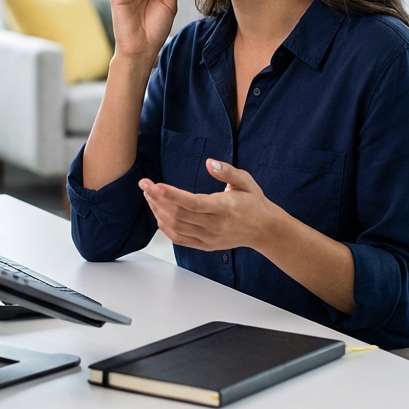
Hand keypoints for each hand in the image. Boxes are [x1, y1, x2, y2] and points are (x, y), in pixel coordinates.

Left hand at [138, 158, 282, 250]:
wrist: (264, 230)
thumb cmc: (254, 203)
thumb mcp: (246, 182)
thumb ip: (228, 171)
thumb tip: (210, 163)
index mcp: (225, 208)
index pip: (193, 203)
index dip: (171, 195)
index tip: (155, 185)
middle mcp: (215, 226)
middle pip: (179, 215)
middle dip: (157, 199)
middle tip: (144, 185)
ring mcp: (209, 238)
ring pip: (176, 227)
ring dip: (158, 211)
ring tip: (149, 196)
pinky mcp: (205, 246)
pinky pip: (179, 239)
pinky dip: (165, 227)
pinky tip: (158, 213)